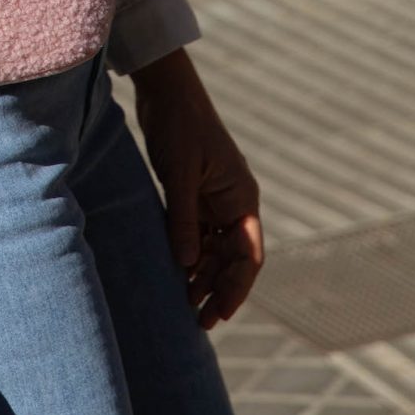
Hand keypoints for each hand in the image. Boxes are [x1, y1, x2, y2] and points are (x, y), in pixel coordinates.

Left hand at [131, 48, 263, 329]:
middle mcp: (233, 203)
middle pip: (233, 259)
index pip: (248, 255)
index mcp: (241, 198)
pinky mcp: (194, 195)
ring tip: (186, 305)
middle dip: (219, 290)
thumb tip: (185, 266)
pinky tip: (178, 276)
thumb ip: (183, 220)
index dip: (236, 288)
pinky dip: (190, 256)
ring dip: (204, 277)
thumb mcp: (179, 175)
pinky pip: (197, 234)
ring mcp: (214, 200)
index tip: (220, 314)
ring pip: (215, 250)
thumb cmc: (179, 127)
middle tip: (200, 322)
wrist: (166, 92)